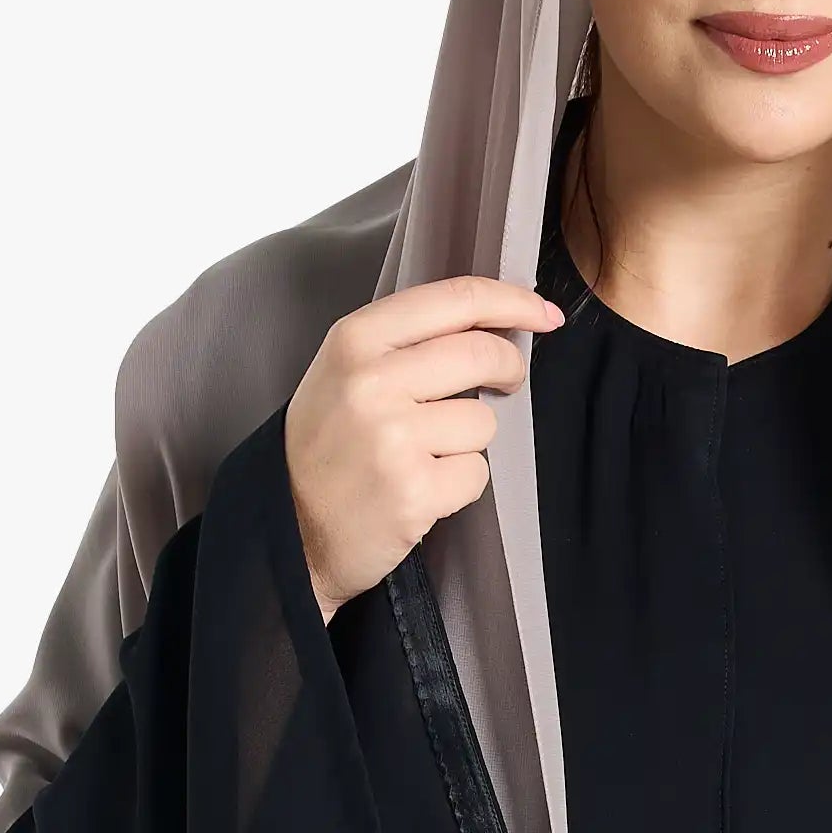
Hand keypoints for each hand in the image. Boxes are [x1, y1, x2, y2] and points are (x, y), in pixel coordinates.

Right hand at [284, 276, 564, 621]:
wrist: (288, 532)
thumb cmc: (325, 448)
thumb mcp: (343, 372)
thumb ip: (407, 342)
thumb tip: (495, 322)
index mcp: (354, 340)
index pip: (455, 299)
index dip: (512, 301)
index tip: (543, 313)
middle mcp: (371, 382)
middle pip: (483, 354)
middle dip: (508, 368)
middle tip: (504, 382)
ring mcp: (393, 439)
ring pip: (485, 423)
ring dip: (469, 442)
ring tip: (423, 457)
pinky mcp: (414, 491)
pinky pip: (476, 474)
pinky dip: (459, 485)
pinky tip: (421, 490)